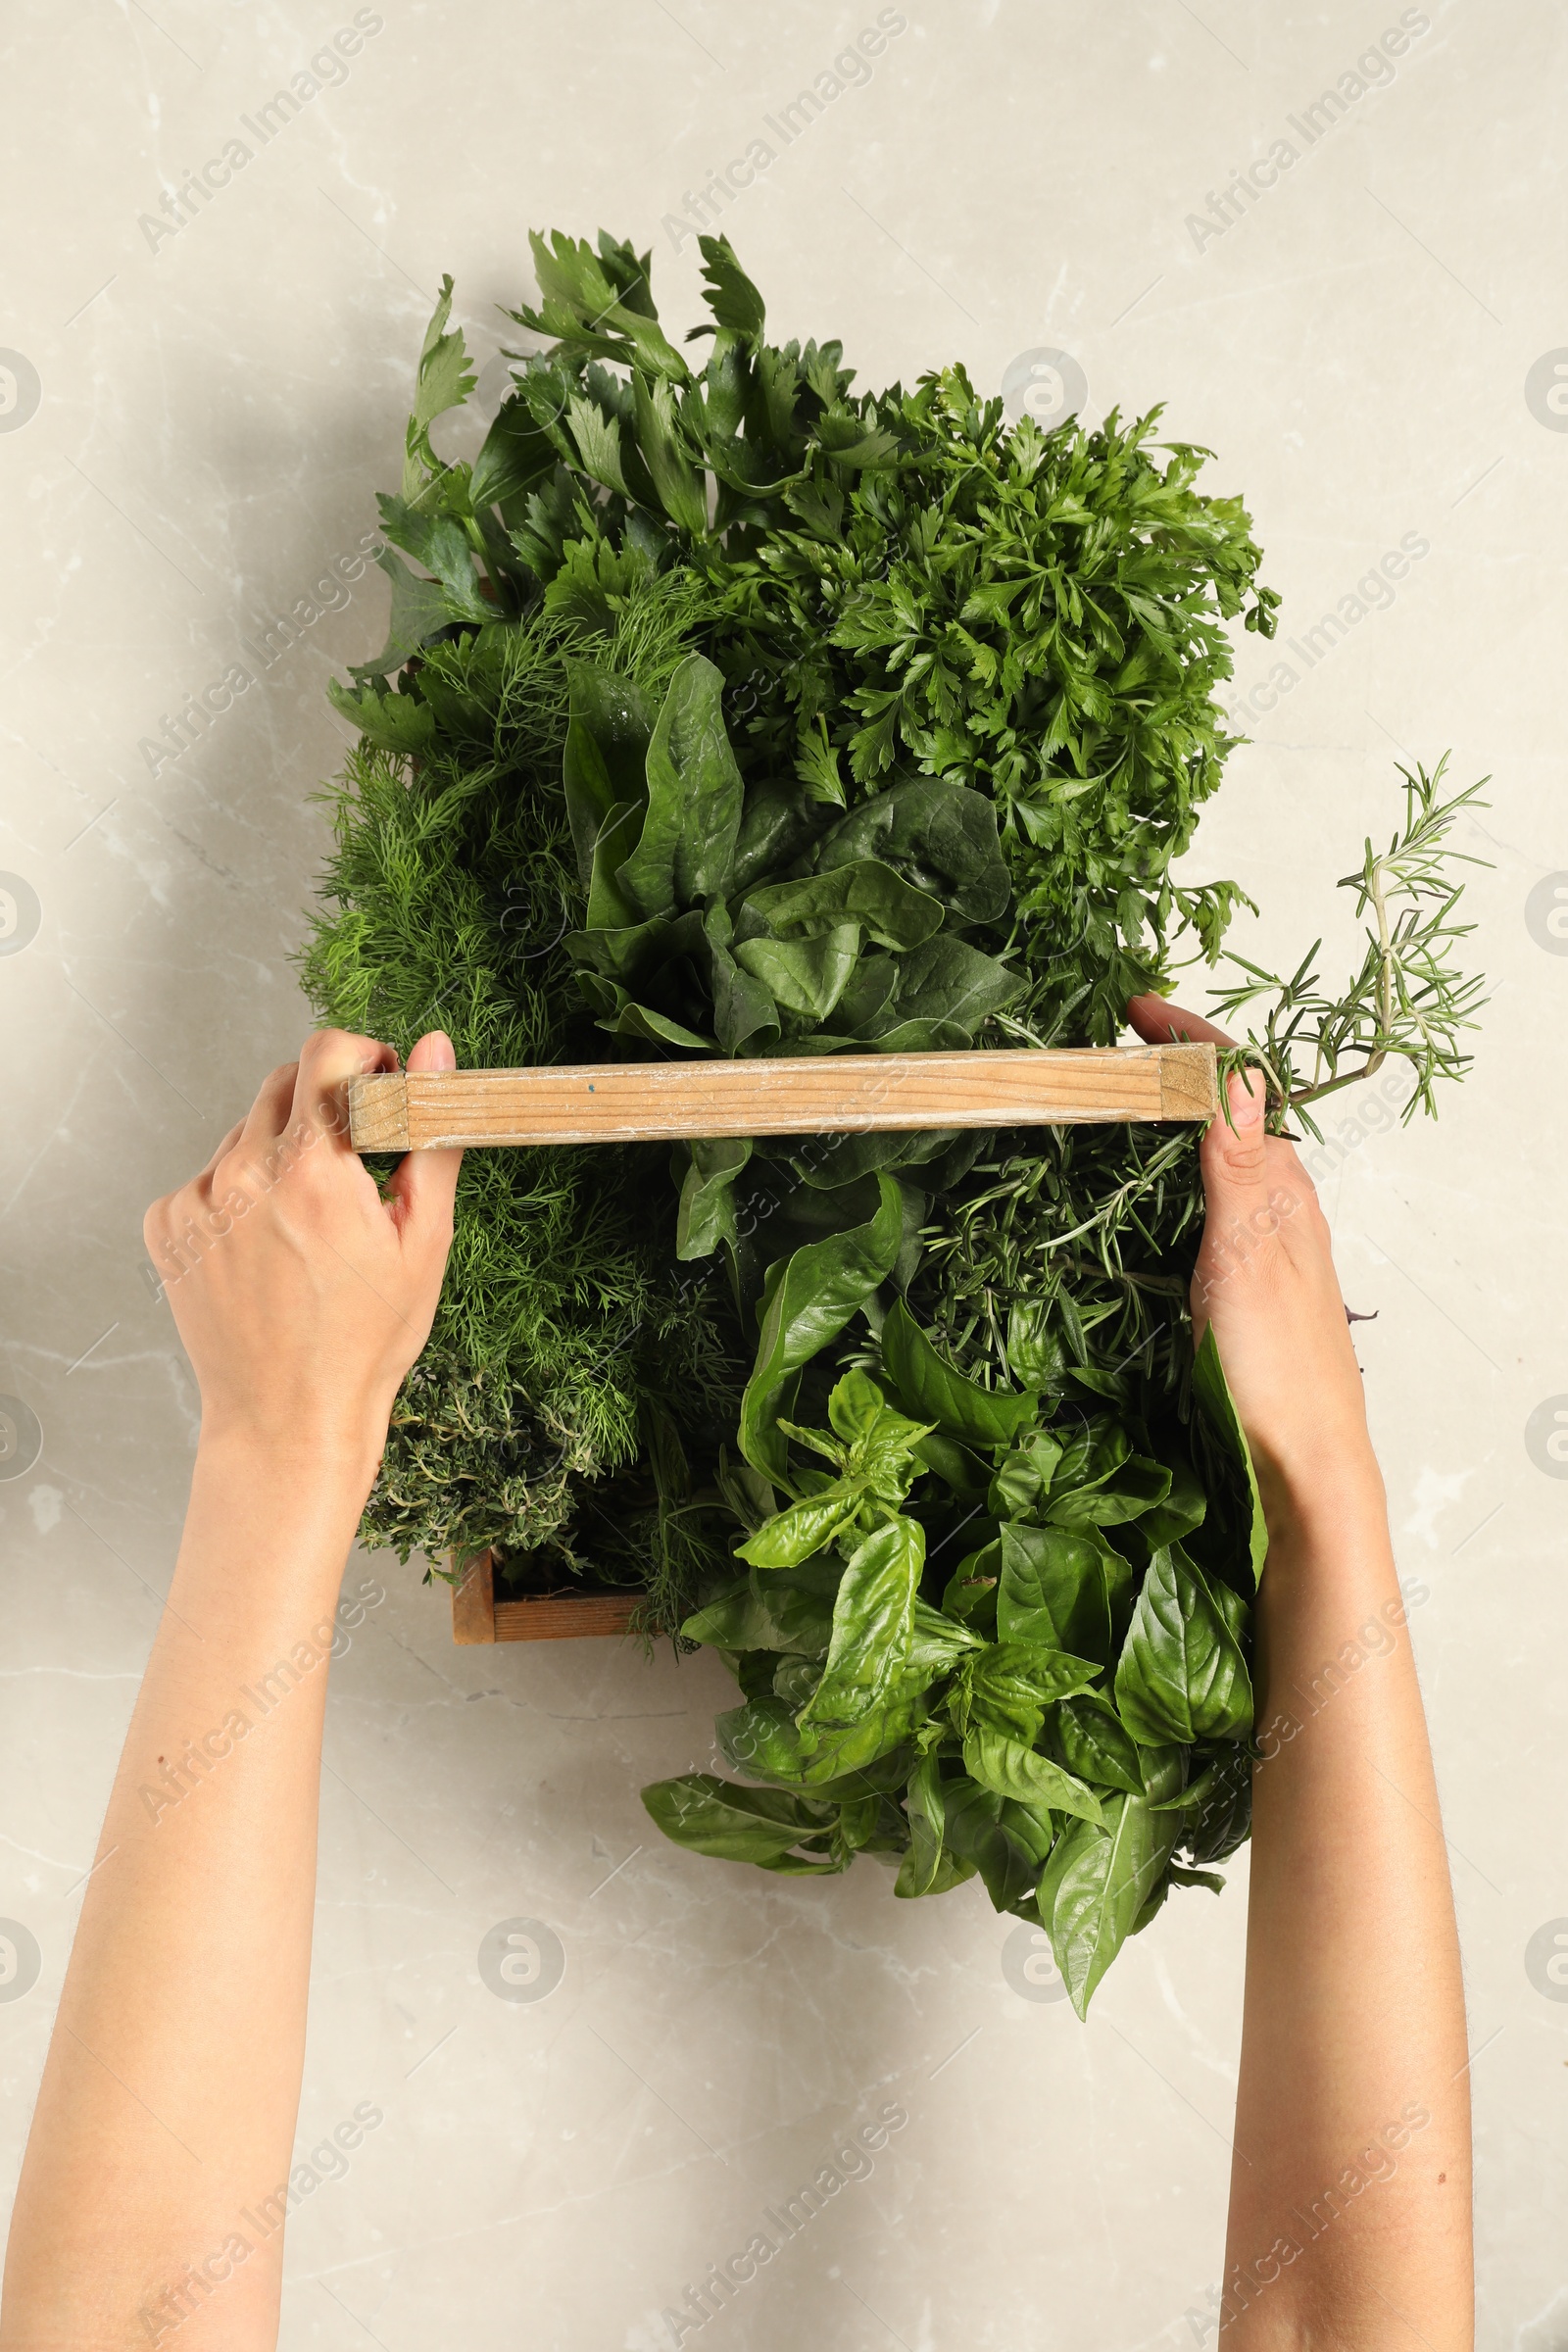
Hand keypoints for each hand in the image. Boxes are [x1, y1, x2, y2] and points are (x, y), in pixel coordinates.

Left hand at [144, 1028, 461, 1469]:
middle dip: (324, 1106)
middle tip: (353, 1164)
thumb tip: (437, 1050)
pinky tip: (267, 1246)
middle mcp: (244, 1176)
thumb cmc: (364, 1341)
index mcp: (313, 1172)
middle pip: (283, 1085)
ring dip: (280, 1153)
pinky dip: (239, 1195)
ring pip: (244, 1132)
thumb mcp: (424, 1240)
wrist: (288, 1419)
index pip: (325, 1053)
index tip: (379, 1083)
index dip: (362, 1056)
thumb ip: (429, 1133)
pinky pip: (209, 1178)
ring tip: (308, 1224)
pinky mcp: (167, 1227)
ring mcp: (198, 1203)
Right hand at [1126, 995, 1374, 1528]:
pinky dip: (1168, 1178)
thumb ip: (1238, 1165)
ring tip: (1116, 1103)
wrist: (1304, 1465)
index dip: (1188, 1040)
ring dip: (1171, 1120)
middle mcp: (1279, 1207)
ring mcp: (1263, 1247)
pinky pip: (1206, 1206)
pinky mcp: (1242, 1286)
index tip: (1133, 1010)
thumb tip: (1232, 1073)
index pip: (1240, 1085)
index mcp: (1285, 1188)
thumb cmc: (1279, 1369)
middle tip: (1115, 1047)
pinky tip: (1138, 1196)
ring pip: (1217, 1159)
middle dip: (1176, 1067)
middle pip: (1230, 1112)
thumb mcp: (1248, 1252)